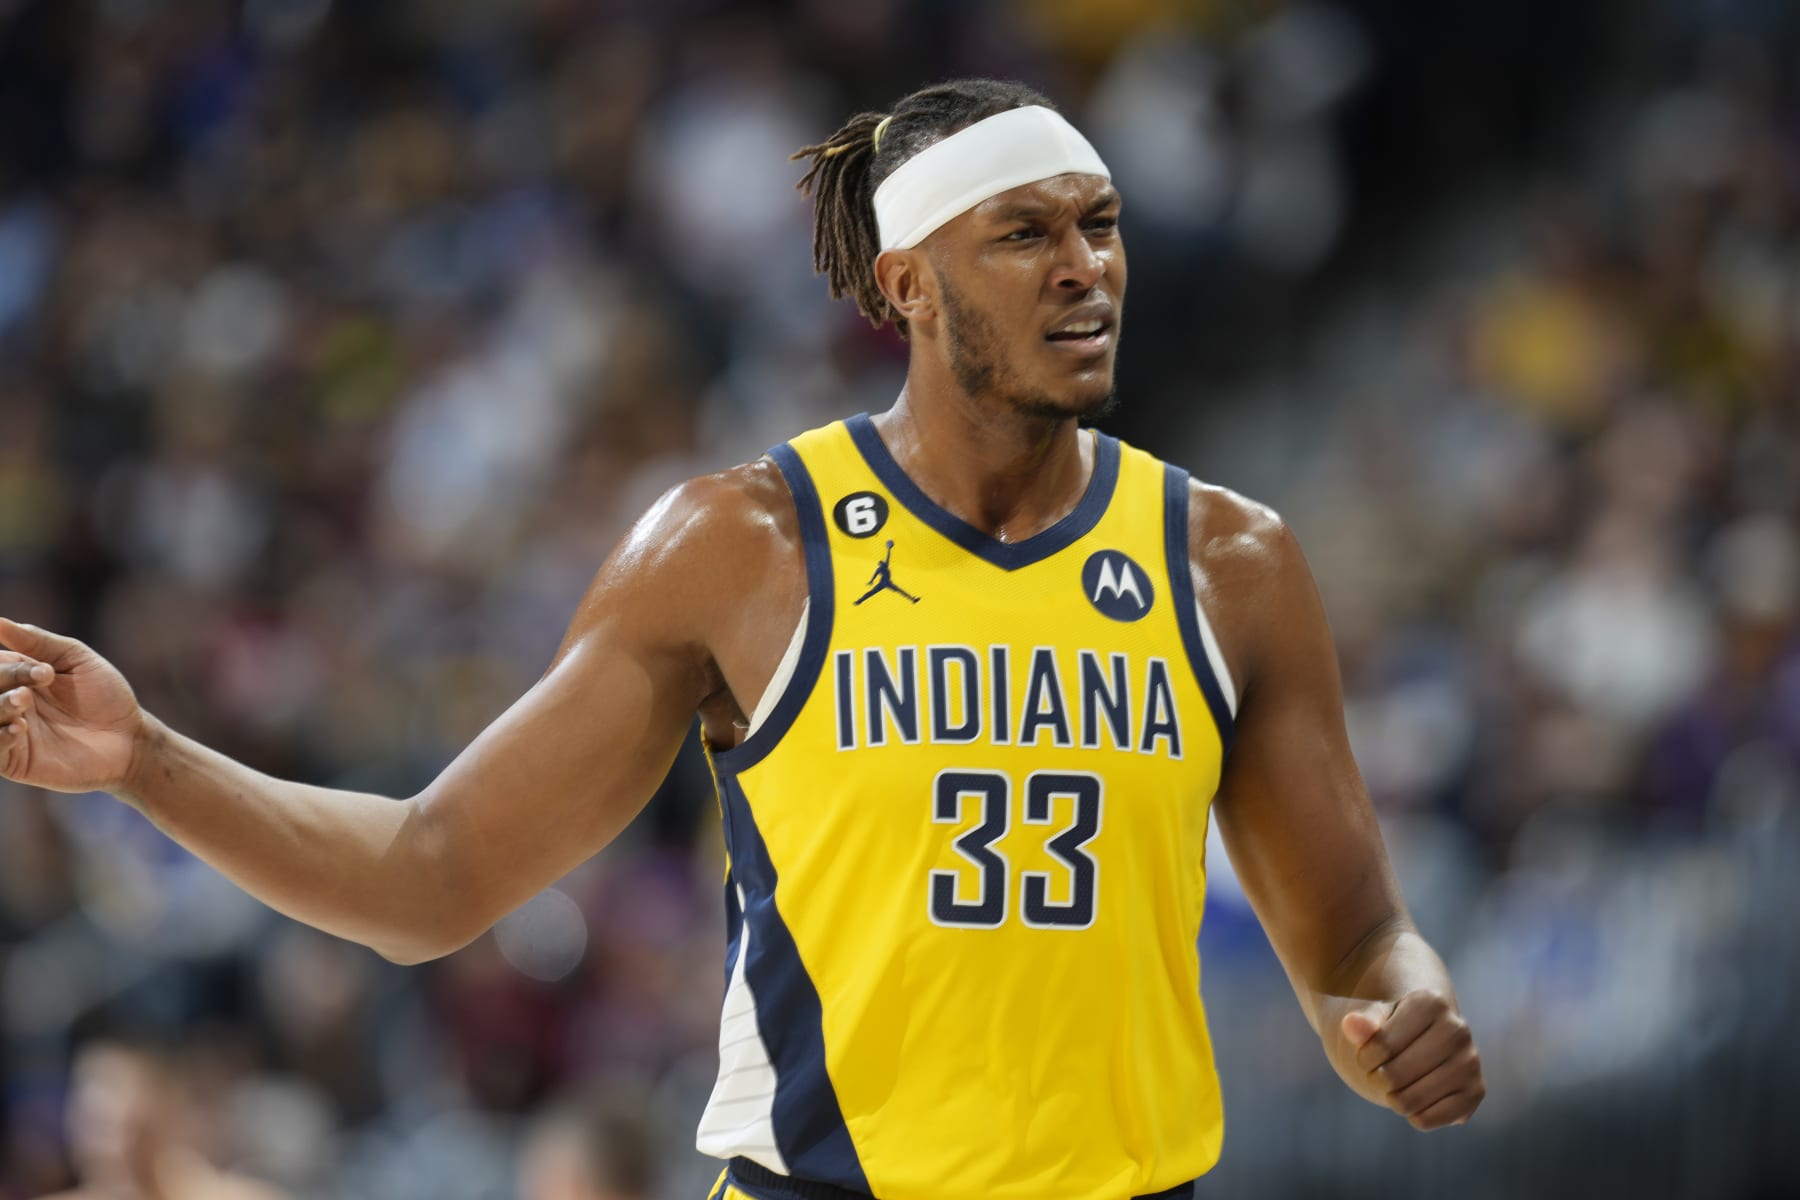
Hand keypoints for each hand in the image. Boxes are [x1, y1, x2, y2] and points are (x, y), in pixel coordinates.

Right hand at [0, 617, 146, 793]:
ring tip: (24, 701)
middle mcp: (7, 702)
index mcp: (17, 676)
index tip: (43, 670)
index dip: (7, 665)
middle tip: (29, 688)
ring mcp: (10, 732)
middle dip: (2, 680)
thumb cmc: (106, 696)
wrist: (130, 738)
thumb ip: (38, 642)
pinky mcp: (16, 761)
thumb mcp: (77, 660)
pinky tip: (20, 729)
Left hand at [1340, 989, 1484, 1129]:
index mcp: (1430, 1003)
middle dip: (1377, 1079)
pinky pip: (1427, 1120)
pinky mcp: (1476, 1092)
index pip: (1380, 1045)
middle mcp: (1457, 1029)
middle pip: (1393, 1075)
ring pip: (1408, 1102)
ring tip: (1398, 1086)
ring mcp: (1470, 1062)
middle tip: (1380, 1073)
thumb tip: (1351, 1023)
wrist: (1428, 1040)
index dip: (1365, 1056)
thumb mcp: (1376, 1021)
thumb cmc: (1395, 1029)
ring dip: (1393, 1099)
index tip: (1368, 1053)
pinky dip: (1413, 1116)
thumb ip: (1363, 1025)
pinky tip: (1418, 1099)